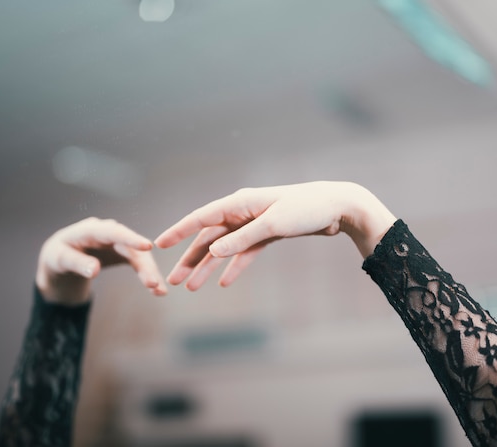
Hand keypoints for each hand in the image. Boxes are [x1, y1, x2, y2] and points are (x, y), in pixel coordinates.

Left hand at [35, 217, 167, 303]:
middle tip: (153, 284)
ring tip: (160, 292)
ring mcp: (118, 242)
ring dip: (150, 272)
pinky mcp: (124, 252)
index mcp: (89, 230)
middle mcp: (108, 233)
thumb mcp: (59, 260)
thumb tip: (94, 270)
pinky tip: (158, 290)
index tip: (147, 246)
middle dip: (144, 265)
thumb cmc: (58, 256)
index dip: (130, 238)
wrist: (62, 258)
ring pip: (138, 256)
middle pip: (130, 247)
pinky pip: (139, 263)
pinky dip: (147, 275)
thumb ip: (76, 263)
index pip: (112, 232)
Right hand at [155, 181, 395, 290]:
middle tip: (173, 281)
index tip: (159, 244)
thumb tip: (212, 251)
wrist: (337, 208)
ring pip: (224, 248)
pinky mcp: (267, 234)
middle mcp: (242, 212)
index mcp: (239, 203)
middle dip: (190, 259)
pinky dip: (234, 267)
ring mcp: (254, 224)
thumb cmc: (306, 209)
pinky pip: (244, 253)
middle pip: (209, 238)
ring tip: (192, 287)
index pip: (201, 218)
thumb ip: (242, 238)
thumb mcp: (273, 224)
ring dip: (208, 267)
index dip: (179, 231)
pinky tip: (224, 282)